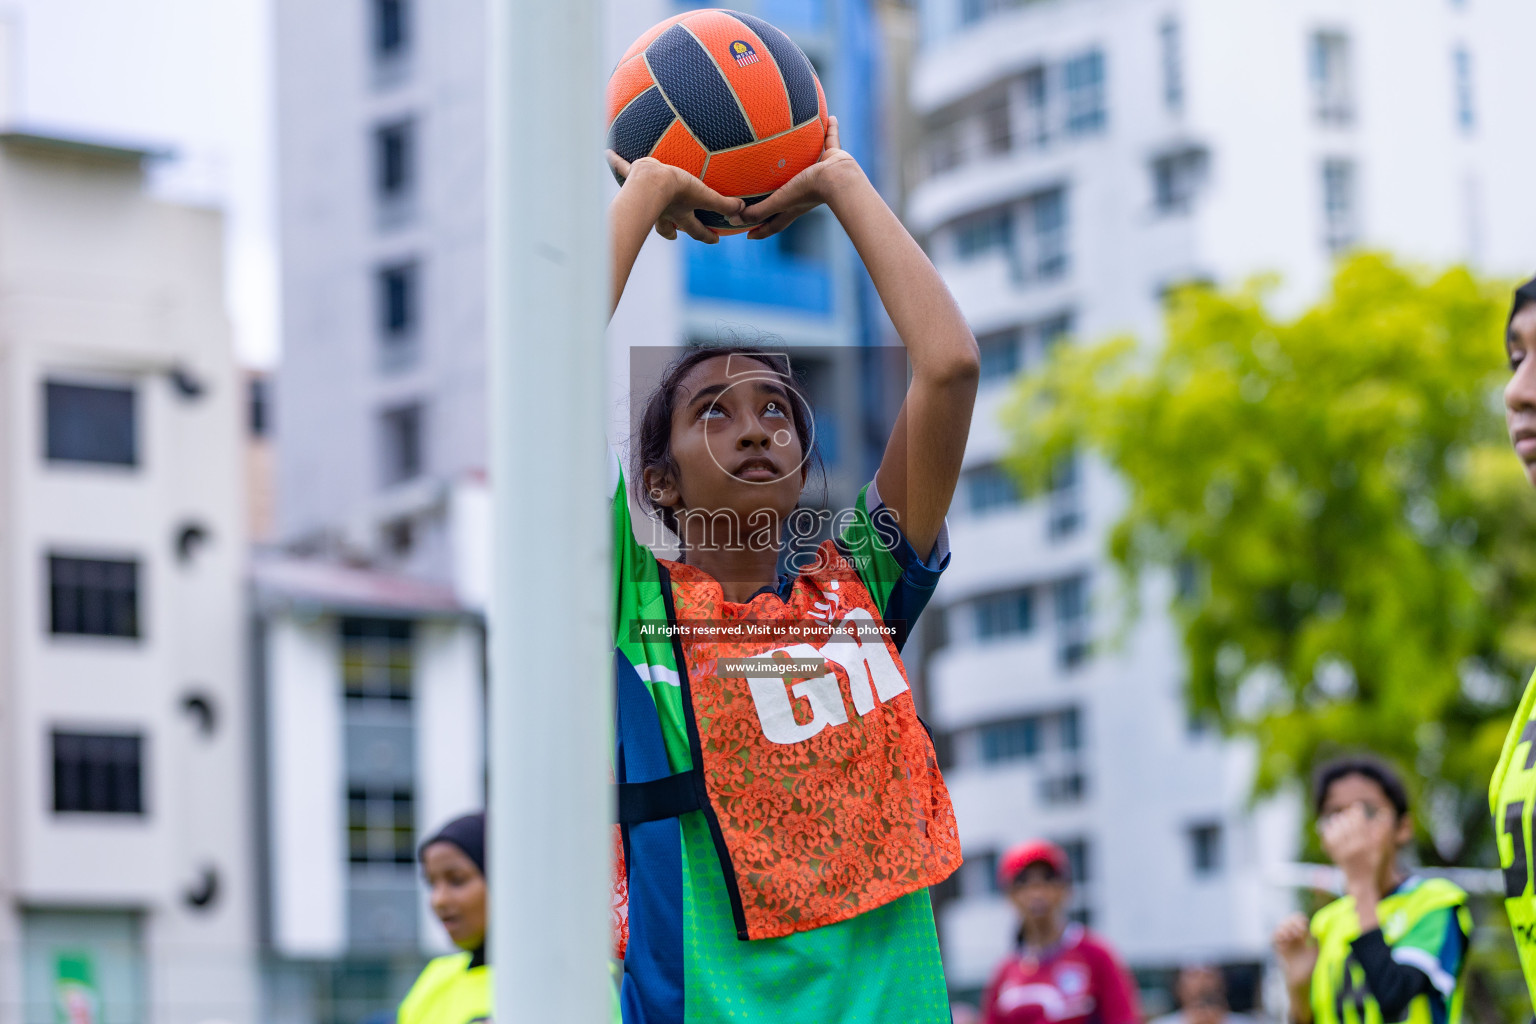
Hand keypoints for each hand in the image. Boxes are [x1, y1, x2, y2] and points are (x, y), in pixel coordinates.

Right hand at [606, 151, 744, 243]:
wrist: (649, 180)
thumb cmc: (675, 189)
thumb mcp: (702, 195)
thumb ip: (723, 203)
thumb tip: (743, 210)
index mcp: (680, 213)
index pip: (696, 229)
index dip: (707, 235)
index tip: (715, 240)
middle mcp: (663, 209)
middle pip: (668, 225)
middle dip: (672, 232)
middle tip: (674, 234)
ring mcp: (646, 197)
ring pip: (645, 203)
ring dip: (643, 205)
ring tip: (638, 197)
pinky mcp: (633, 178)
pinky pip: (623, 168)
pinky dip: (614, 161)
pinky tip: (606, 152)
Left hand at [739, 115, 862, 239]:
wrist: (838, 179)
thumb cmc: (808, 190)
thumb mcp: (779, 200)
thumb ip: (758, 210)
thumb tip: (732, 219)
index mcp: (793, 206)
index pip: (774, 223)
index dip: (761, 230)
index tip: (749, 235)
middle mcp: (806, 191)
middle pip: (790, 194)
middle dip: (778, 194)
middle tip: (765, 191)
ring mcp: (821, 173)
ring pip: (809, 164)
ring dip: (804, 157)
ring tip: (796, 147)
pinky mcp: (833, 157)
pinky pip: (830, 139)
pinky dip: (830, 129)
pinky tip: (831, 117)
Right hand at [1272, 913, 1317, 988]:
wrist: (1301, 983)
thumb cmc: (1311, 970)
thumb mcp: (1316, 955)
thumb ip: (1316, 942)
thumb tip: (1315, 931)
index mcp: (1303, 938)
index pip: (1299, 921)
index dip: (1299, 920)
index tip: (1303, 926)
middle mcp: (1294, 939)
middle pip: (1288, 921)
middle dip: (1291, 922)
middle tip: (1297, 931)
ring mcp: (1285, 944)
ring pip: (1280, 927)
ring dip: (1284, 928)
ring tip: (1289, 936)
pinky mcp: (1279, 950)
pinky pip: (1273, 938)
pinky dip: (1276, 935)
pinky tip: (1283, 939)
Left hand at [1319, 803, 1389, 889]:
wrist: (1360, 880)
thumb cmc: (1373, 861)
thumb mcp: (1380, 847)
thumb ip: (1382, 829)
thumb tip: (1384, 811)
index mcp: (1365, 844)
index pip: (1358, 822)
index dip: (1356, 811)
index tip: (1356, 805)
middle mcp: (1352, 847)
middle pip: (1346, 823)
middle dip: (1347, 814)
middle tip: (1348, 811)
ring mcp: (1341, 851)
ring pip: (1336, 828)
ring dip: (1337, 820)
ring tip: (1340, 817)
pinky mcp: (1333, 853)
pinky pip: (1328, 836)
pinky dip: (1329, 829)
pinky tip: (1332, 825)